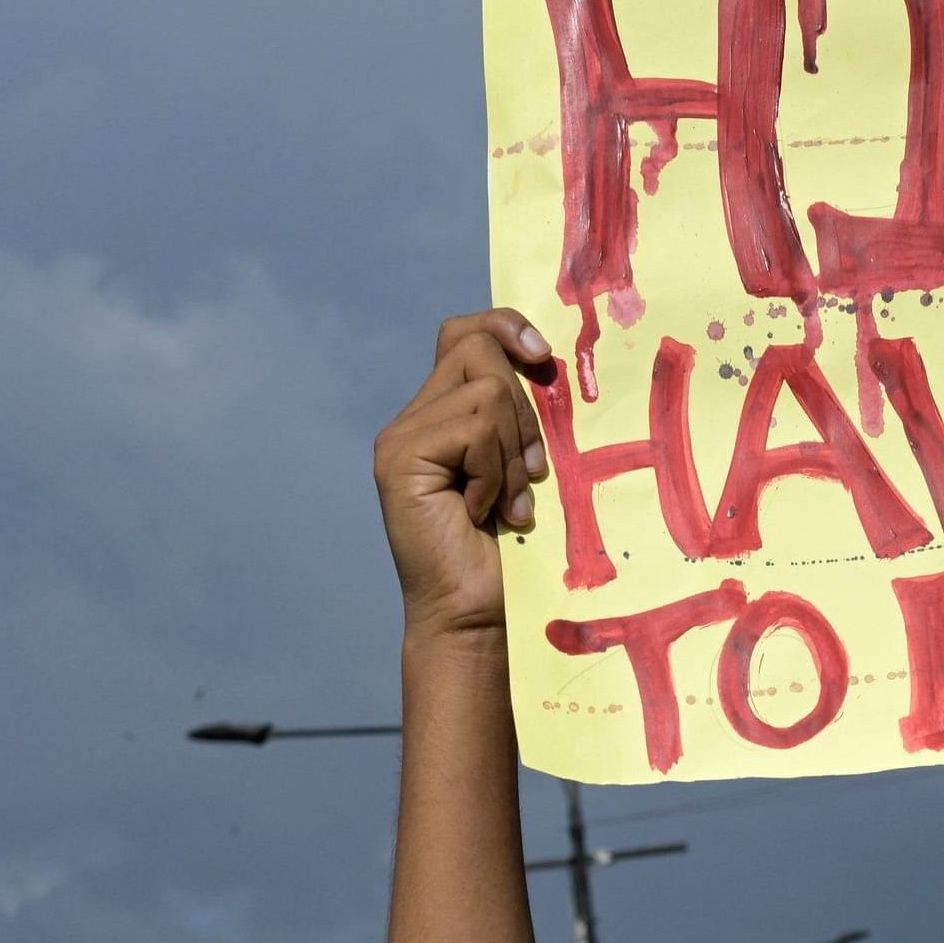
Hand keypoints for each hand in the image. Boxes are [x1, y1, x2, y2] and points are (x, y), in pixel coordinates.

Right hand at [376, 309, 556, 642]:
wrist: (479, 616)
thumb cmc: (513, 553)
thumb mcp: (526, 467)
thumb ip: (520, 416)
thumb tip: (544, 359)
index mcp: (442, 416)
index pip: (466, 333)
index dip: (505, 326)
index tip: (543, 357)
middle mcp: (412, 419)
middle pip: (477, 349)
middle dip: (523, 409)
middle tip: (531, 476)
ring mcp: (400, 437)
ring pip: (484, 390)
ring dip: (512, 452)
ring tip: (508, 505)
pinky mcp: (399, 458)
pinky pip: (473, 428)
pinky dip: (494, 471)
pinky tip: (483, 512)